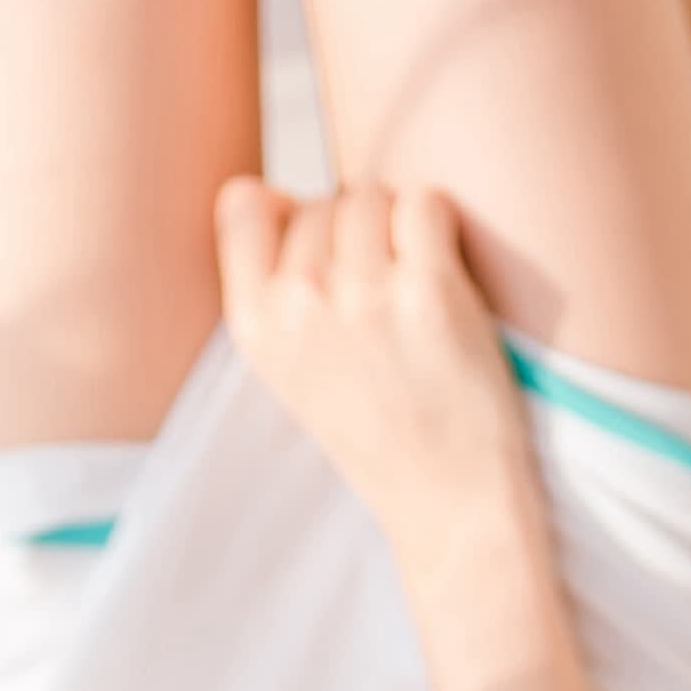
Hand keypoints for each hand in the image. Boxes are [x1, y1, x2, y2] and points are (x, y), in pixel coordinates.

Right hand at [214, 177, 537, 569]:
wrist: (447, 501)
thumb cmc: (378, 432)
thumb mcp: (290, 371)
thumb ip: (271, 286)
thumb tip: (272, 190)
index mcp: (253, 327)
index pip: (243, 203)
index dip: (289, 211)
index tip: (322, 256)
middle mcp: (298, 305)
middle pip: (323, 199)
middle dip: (357, 231)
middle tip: (385, 299)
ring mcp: (362, 296)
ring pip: (374, 196)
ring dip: (401, 229)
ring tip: (414, 294)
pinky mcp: (428, 291)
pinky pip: (426, 203)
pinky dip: (442, 229)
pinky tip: (446, 281)